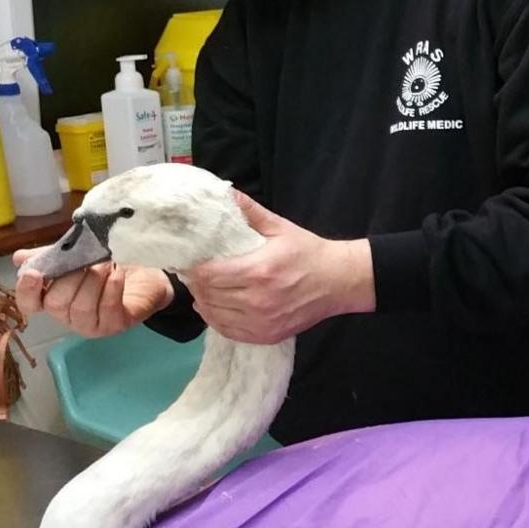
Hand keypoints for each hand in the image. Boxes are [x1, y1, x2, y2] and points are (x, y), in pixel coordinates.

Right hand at [12, 249, 173, 337]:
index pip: (29, 304)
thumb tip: (19, 259)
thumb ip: (49, 257)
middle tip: (88, 260)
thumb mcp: (76, 258)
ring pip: (81, 306)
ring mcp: (91, 325)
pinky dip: (111, 287)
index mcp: (54, 300)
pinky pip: (107, 307)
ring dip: (93, 279)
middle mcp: (69, 317)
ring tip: (106, 263)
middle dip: (70, 277)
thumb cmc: (107, 268)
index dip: (27, 291)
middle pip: (55, 304)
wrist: (146, 277)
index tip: (33, 273)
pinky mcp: (115, 325)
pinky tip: (117, 273)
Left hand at [180, 191, 374, 344]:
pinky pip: (229, 331)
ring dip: (204, 302)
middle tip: (194, 274)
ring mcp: (262, 321)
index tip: (189, 262)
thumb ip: (250, 212)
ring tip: (202, 290)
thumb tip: (226, 192)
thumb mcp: (280, 228)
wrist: (339, 282)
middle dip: (197, 285)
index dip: (194, 269)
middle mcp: (258, 300)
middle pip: (209, 295)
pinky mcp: (267, 335)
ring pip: (215, 315)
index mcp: (259, 270)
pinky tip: (213, 309)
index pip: (209, 275)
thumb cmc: (309, 253)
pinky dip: (216, 320)